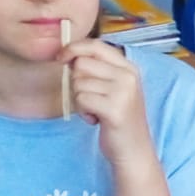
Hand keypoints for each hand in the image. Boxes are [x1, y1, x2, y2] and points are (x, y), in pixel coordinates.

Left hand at [61, 38, 155, 167]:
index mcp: (129, 68)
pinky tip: (95, 119)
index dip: (73, 48)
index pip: (95, 45)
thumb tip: (67, 54)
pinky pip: (81, 99)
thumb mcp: (114, 88)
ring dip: (80, 100)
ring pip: (78, 83)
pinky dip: (83, 111)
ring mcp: (123, 92)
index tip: (60, 57)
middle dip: (77, 81)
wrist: (134, 150)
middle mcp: (128, 76)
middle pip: (81, 64)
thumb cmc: (118, 118)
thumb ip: (97, 69)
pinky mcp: (114, 109)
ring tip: (96, 111)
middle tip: (90, 98)